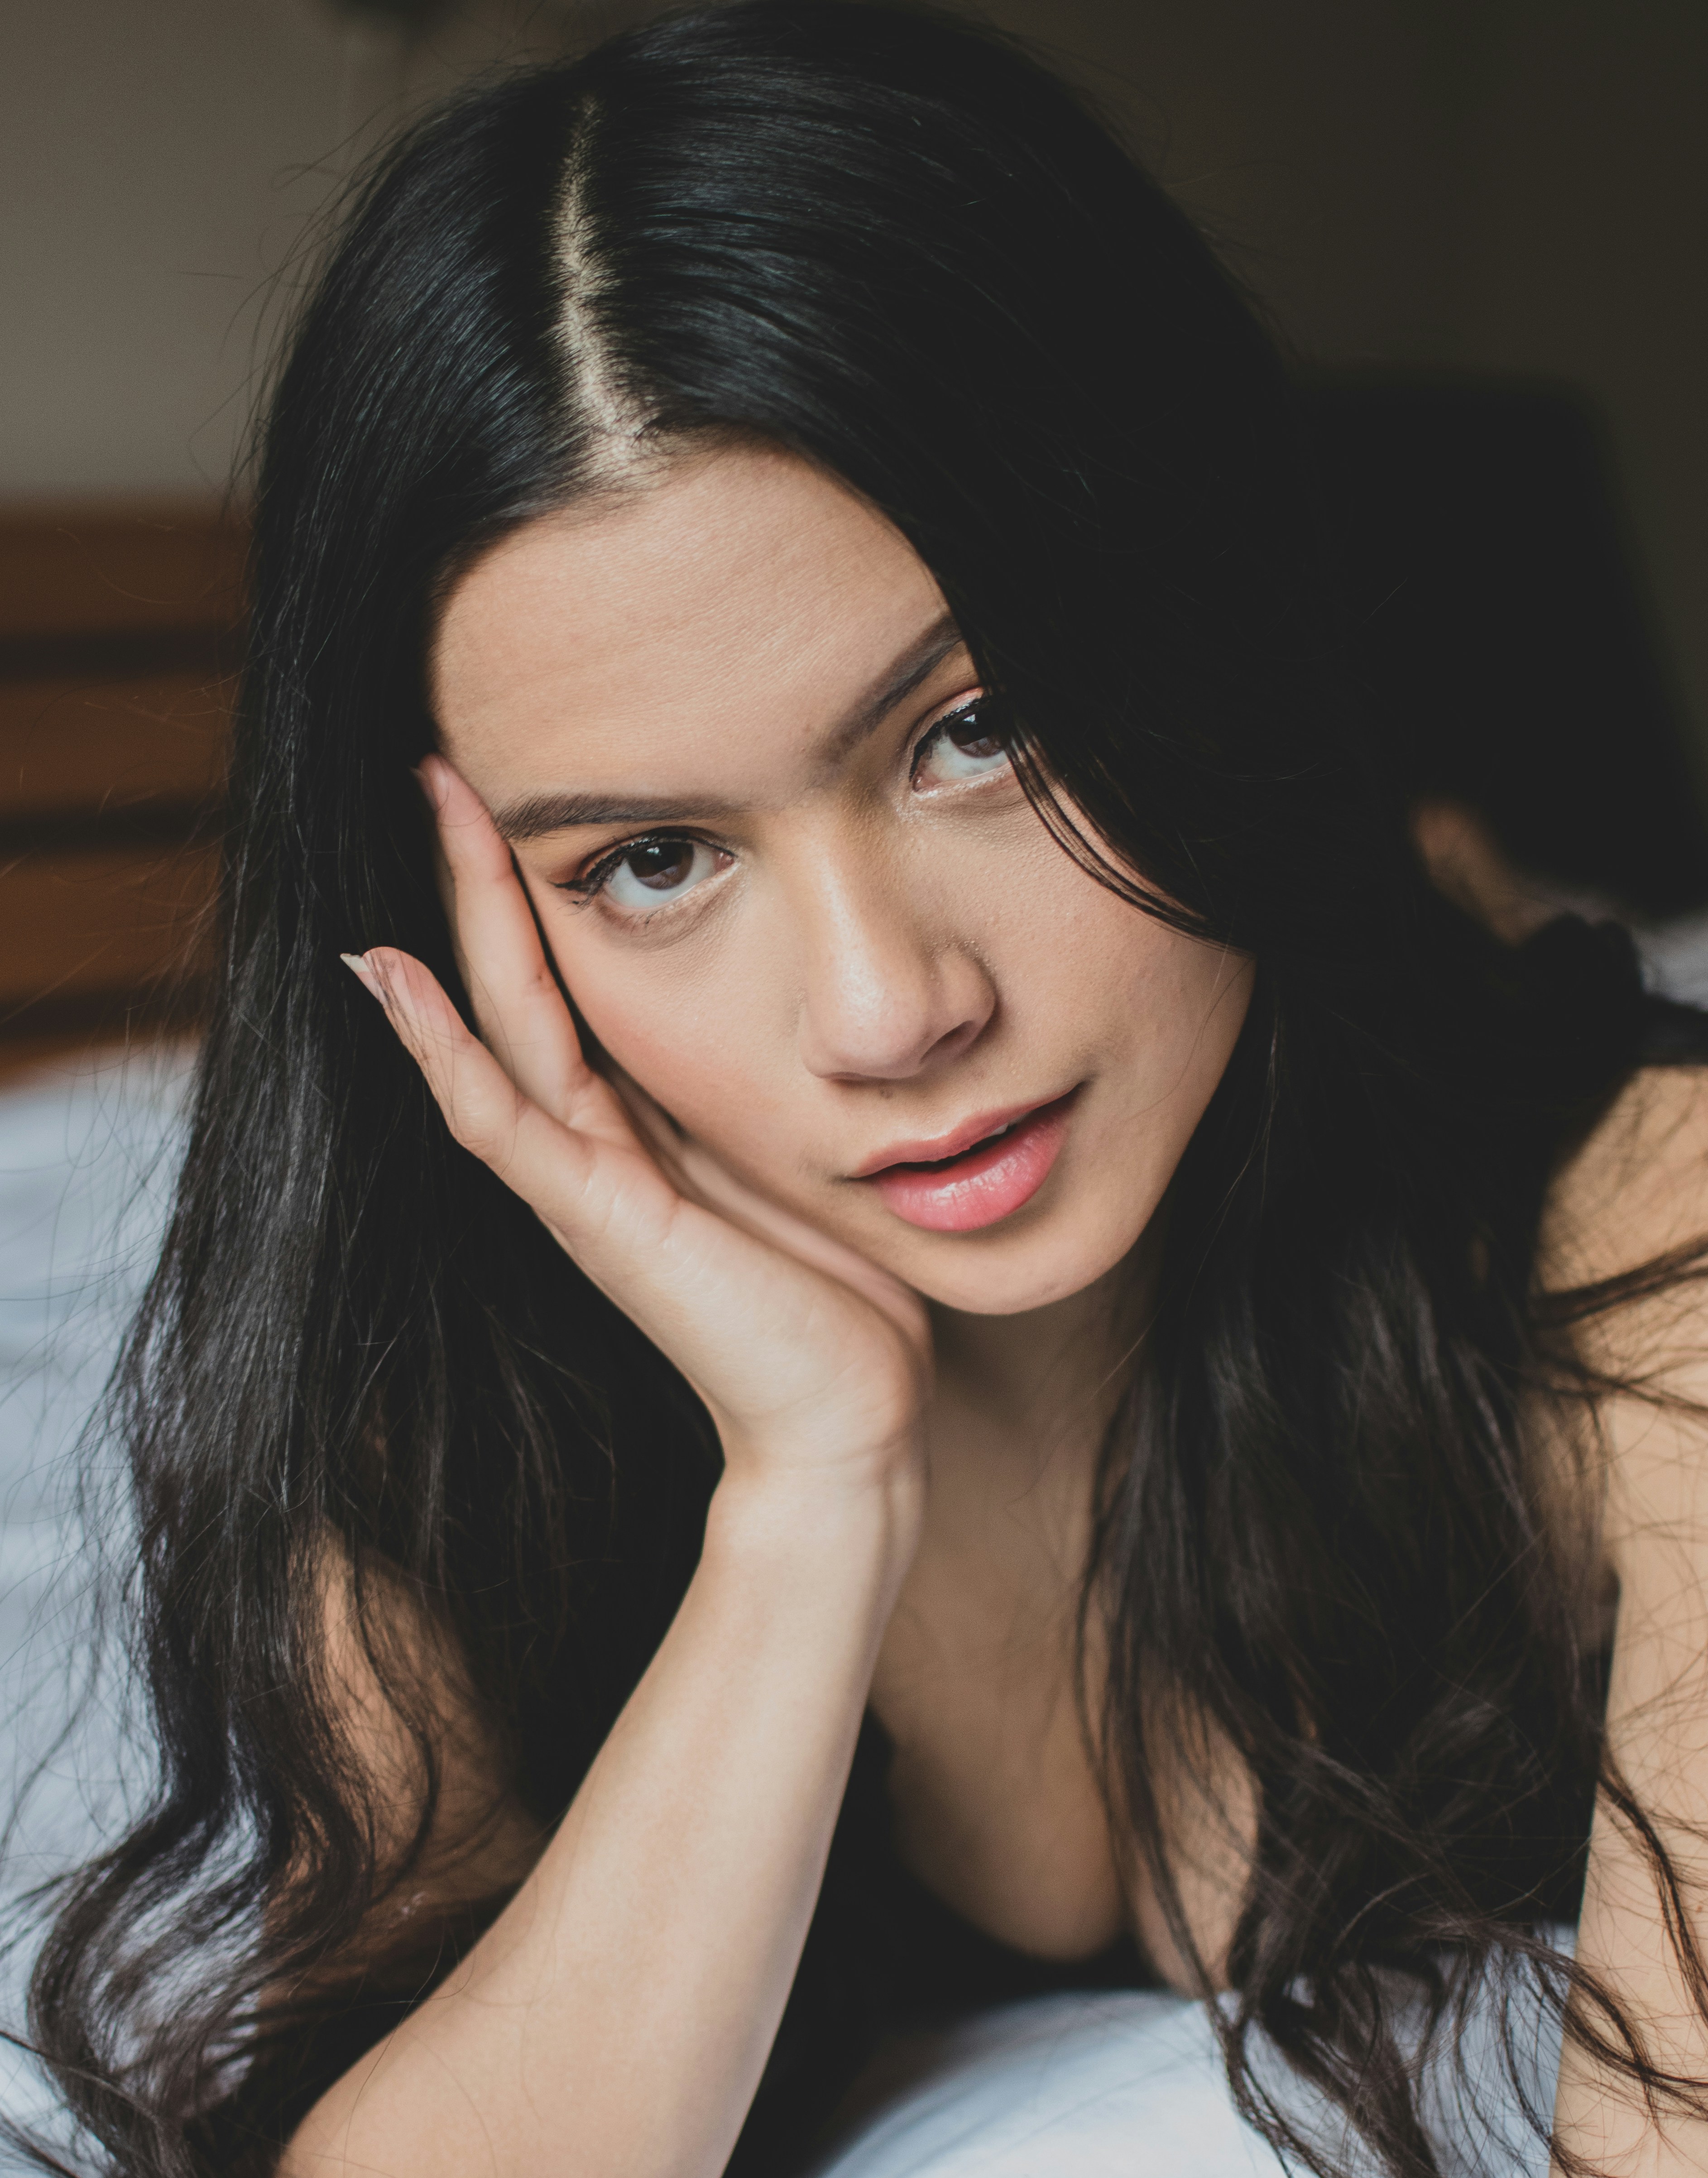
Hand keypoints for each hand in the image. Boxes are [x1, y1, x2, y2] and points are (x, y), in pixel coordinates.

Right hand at [344, 759, 931, 1511]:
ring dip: (460, 911)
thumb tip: (802, 1012)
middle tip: (443, 757)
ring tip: (429, 802)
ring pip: (499, 1022)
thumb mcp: (798, 1157)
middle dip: (483, 868)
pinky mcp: (596, 1220)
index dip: (535, 891)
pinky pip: (498, 1117)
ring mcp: (582, 1183)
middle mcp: (593, 1146)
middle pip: (516, 981)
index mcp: (639, 1127)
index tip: (521, 792)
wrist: (846, 1421)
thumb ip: (766, 1093)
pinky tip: (391, 972)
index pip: (566, 986)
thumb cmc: (837, 1299)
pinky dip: (438, 1045)